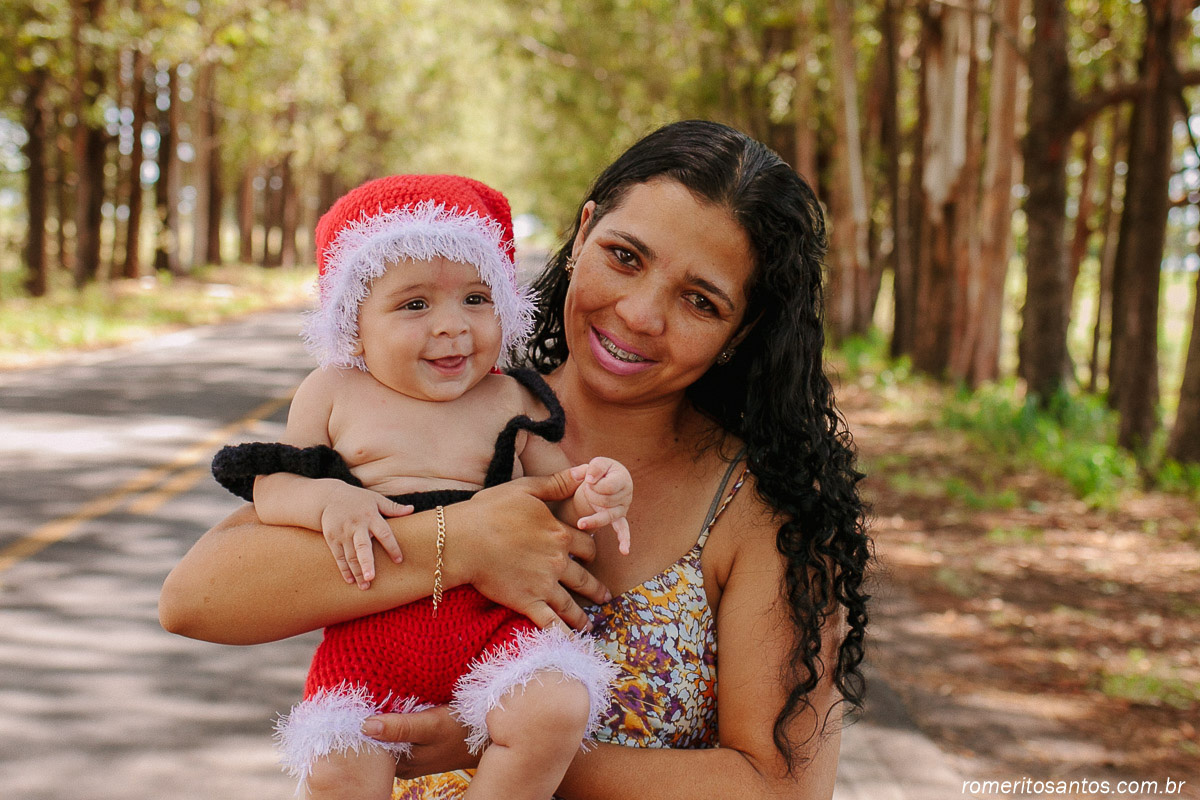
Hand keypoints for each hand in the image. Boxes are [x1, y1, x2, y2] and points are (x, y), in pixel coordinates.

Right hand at [319, 484, 413, 588]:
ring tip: (364, 586)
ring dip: (357, 571)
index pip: (384, 533)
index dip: (392, 547)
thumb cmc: (358, 499)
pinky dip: (344, 569)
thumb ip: (393, 507)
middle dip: (366, 563)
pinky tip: (350, 581)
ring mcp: (343, 533)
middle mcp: (356, 526)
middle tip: (371, 578)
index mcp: (370, 517)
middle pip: (362, 547)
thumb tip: (411, 509)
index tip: (399, 560)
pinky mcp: (332, 538)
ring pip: (350, 555)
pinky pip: (338, 556)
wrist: (329, 497)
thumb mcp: (376, 499)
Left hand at [360, 706, 479, 779]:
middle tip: (365, 694)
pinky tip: (396, 703)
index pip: (368, 747)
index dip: (360, 724)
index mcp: (401, 764)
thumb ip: (400, 728)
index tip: (356, 703)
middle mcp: (402, 763)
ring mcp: (410, 754)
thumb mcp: (431, 726)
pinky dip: (394, 717)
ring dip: (382, 716)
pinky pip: (397, 731)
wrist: (490, 735)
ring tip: (378, 695)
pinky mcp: (418, 744)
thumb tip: (365, 726)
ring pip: (386, 735)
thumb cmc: (462, 730)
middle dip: (369, 719)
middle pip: (375, 741)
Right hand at [446, 468, 610, 631]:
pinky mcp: (527, 602)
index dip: (590, 552)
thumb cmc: (490, 511)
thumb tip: (583, 471)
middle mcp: (557, 561)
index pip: (586, 547)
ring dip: (582, 616)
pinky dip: (562, 635)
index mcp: (559, 534)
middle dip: (595, 588)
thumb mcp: (526, 489)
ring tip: (589, 624)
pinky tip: (570, 643)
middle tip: (604, 596)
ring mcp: (543, 584)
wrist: (464, 539)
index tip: (590, 557)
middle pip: (584, 578)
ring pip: (571, 604)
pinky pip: (550, 623)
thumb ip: (556, 484)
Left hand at [571, 457, 631, 555]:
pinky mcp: (618, 518)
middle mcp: (627, 493)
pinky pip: (623, 529)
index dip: (594, 484)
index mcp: (623, 477)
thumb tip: (588, 479)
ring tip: (583, 514)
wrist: (602, 480)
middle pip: (605, 501)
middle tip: (588, 488)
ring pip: (606, 515)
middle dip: (591, 495)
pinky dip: (624, 540)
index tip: (588, 479)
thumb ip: (592, 468)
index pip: (608, 487)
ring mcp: (623, 507)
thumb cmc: (598, 471)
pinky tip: (624, 551)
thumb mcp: (595, 464)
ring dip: (593, 509)